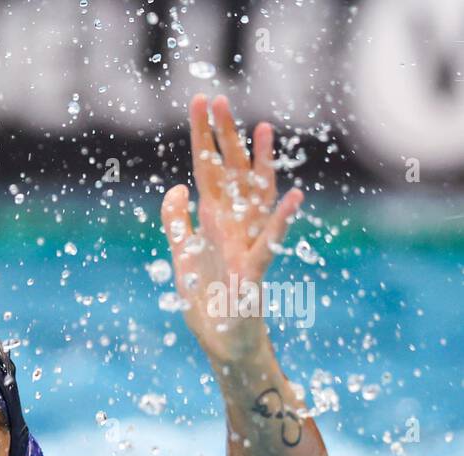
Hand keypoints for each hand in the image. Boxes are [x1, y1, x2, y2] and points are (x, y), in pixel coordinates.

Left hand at [161, 94, 303, 367]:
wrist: (224, 340)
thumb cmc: (207, 299)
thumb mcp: (183, 257)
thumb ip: (177, 223)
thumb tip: (176, 188)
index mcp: (216, 220)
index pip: (208, 170)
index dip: (203, 138)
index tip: (199, 102)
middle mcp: (235, 225)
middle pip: (232, 173)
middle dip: (225, 138)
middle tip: (220, 99)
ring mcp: (248, 244)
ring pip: (257, 197)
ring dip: (260, 163)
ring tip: (263, 129)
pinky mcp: (255, 272)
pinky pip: (271, 242)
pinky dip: (282, 221)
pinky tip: (294, 197)